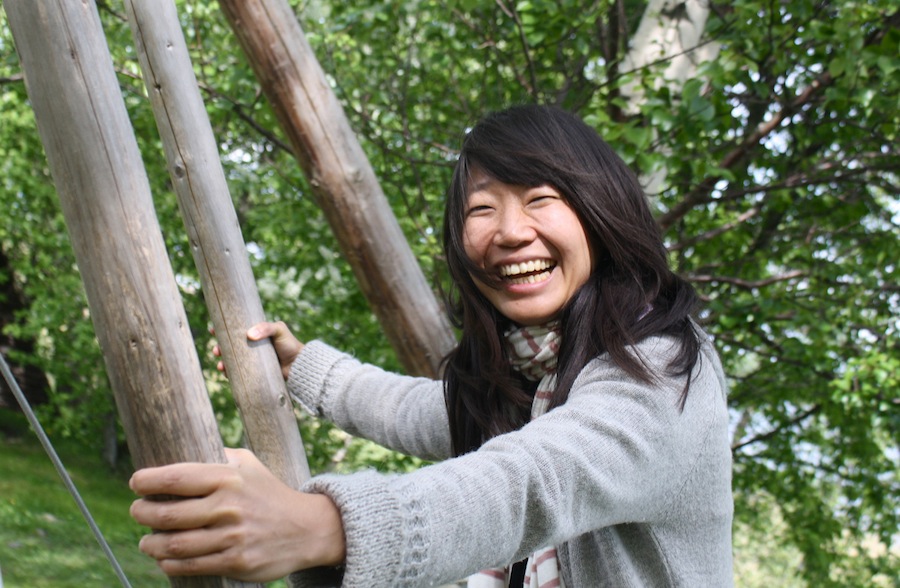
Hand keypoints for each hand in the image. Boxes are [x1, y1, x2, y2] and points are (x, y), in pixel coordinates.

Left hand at [129, 448, 344, 580]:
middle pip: (167, 515)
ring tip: (147, 541)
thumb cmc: (269, 493)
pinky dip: (169, 564)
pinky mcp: (236, 562)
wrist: (307, 528)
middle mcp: (227, 506)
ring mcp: (231, 536)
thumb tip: (181, 451)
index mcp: (227, 478)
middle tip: (137, 512)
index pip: (175, 478)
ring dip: (151, 544)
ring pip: (174, 545)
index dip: (146, 481)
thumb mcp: (249, 465)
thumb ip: (217, 458)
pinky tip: (165, 559)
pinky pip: (190, 566)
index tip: (135, 483)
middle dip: (142, 514)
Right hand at [214, 321, 303, 379]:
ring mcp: (252, 360)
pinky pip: (238, 373)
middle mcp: (252, 347)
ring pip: (232, 360)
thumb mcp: (279, 330)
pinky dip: (230, 373)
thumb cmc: (290, 345)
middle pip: (230, 346)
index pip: (236, 330)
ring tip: (221, 365)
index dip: (222, 330)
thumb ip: (266, 328)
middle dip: (220, 348)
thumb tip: (249, 334)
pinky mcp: (254, 372)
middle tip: (216, 350)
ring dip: (223, 362)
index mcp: (256, 334)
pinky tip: (226, 374)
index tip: (212, 330)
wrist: (299, 366)